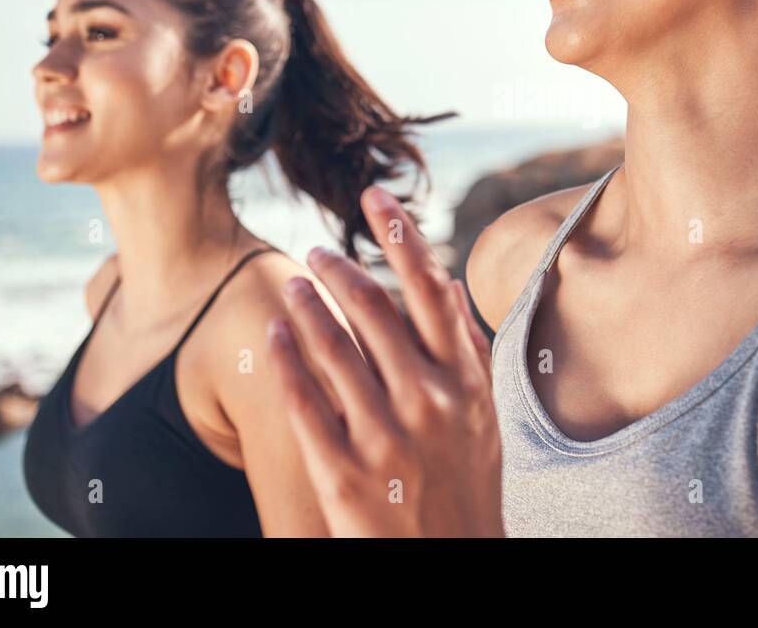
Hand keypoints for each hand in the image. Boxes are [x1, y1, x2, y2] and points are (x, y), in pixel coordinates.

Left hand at [267, 184, 503, 536]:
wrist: (449, 563)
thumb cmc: (465, 483)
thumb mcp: (482, 416)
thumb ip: (466, 350)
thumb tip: (446, 287)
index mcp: (465, 382)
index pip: (429, 287)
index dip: (400, 233)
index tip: (375, 194)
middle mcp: (428, 401)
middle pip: (373, 309)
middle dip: (339, 268)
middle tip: (318, 250)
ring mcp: (384, 437)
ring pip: (332, 348)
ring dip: (307, 305)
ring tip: (293, 283)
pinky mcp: (343, 472)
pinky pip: (303, 402)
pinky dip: (286, 358)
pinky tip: (274, 332)